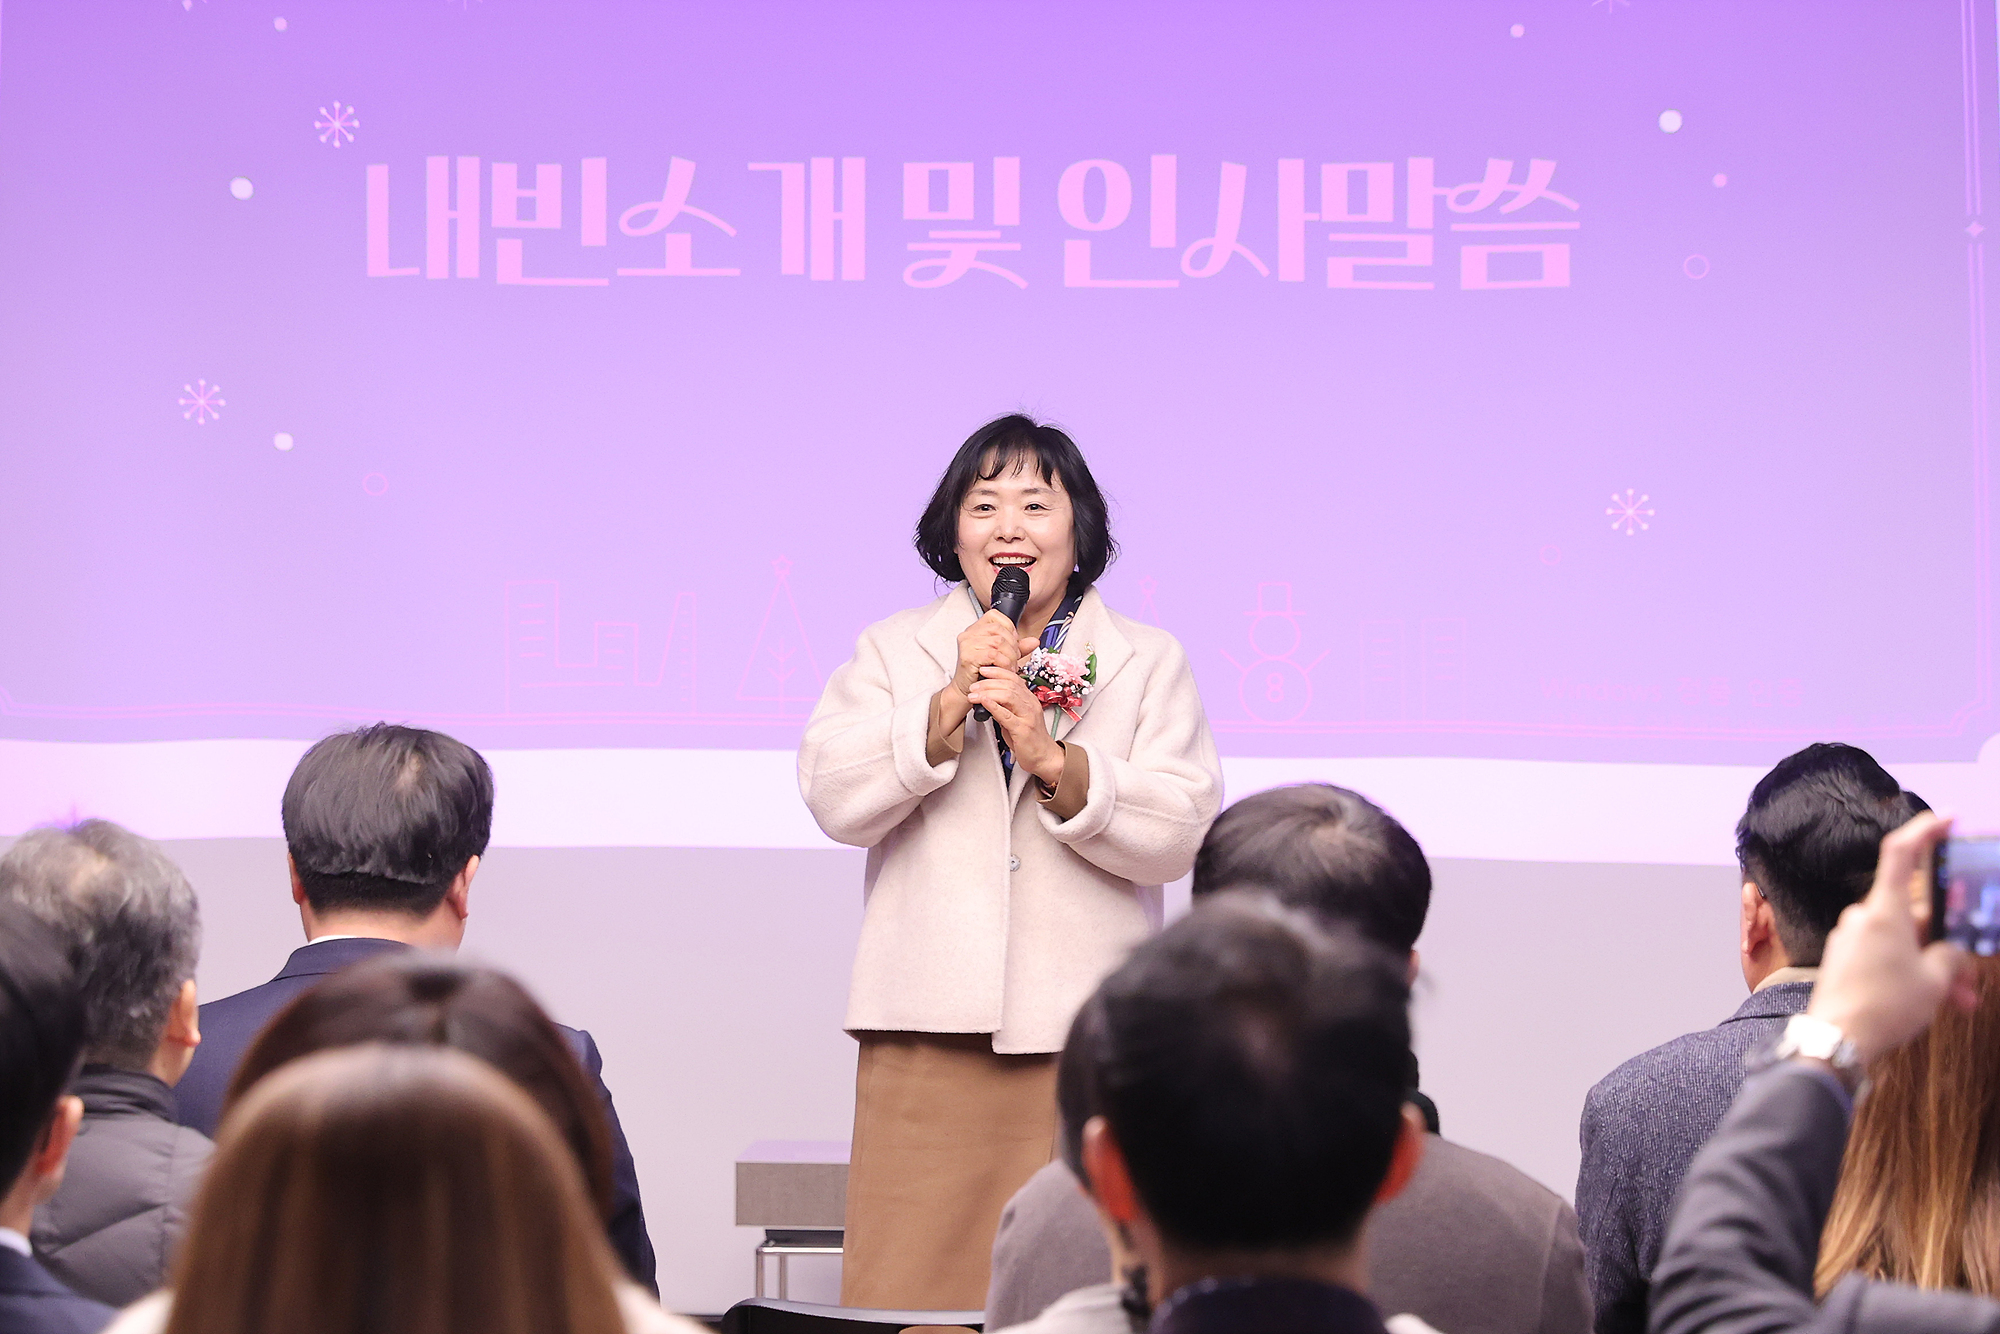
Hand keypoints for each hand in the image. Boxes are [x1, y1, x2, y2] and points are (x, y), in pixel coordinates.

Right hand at [949, 614, 1031, 701]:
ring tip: (1010, 667)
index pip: (996, 616)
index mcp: (976, 629)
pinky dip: (1004, 663)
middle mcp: (969, 634)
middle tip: (1014, 659)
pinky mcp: (968, 657)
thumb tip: (1034, 641)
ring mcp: (967, 644)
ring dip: (1010, 656)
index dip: (1010, 629)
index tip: (1013, 643)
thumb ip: (1017, 647)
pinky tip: (1004, 670)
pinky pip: (993, 655)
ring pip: (998, 642)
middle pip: (999, 629)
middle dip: (1012, 645)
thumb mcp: (1003, 656)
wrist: (968, 691)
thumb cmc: (981, 673)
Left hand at [966, 665, 1064, 786]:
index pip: (1014, 678)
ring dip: (988, 692)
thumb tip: (988, 697)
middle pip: (1009, 685)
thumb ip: (1006, 705)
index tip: (984, 669)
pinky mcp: (1022, 729)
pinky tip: (983, 702)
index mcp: (1029, 699)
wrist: (1043, 756)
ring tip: (973, 694)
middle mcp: (1030, 704)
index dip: (998, 671)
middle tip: (974, 684)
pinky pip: (1006, 715)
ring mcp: (1027, 716)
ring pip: (1008, 696)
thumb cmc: (1029, 738)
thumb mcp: (1017, 716)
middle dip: (989, 682)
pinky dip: (993, 706)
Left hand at [1807, 812, 1977, 1065]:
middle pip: (1916, 915)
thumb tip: (1954, 953)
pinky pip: (1886, 957)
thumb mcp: (1935, 982)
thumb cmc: (1883, 1008)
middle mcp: (1863, 918)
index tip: (1947, 819)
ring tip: (1959, 1000)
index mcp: (1883, 911)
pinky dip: (1911, 973)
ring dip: (1934, 966)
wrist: (1836, 1040)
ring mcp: (1851, 939)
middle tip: (1970, 973)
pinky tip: (1932, 1002)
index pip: (1901, 854)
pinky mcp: (1845, 960)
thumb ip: (1951, 957)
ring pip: (1905, 942)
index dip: (1924, 831)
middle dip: (1949, 942)